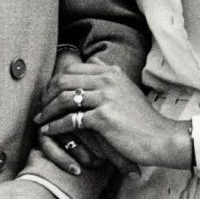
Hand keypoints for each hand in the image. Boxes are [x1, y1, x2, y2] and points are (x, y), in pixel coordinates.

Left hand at [36, 63, 191, 169]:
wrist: (160, 137)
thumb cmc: (141, 119)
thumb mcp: (126, 89)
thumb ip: (109, 75)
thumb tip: (93, 61)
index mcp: (111, 72)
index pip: (73, 69)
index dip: (55, 82)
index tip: (47, 95)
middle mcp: (108, 80)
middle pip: (64, 80)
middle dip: (47, 95)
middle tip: (40, 108)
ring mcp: (106, 97)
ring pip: (64, 98)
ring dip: (47, 111)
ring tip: (40, 121)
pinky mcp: (103, 117)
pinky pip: (71, 119)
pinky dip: (55, 126)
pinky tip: (49, 132)